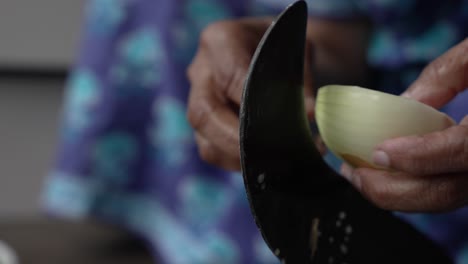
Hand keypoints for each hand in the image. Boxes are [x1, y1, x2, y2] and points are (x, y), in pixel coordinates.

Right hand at [187, 18, 314, 170]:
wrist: (270, 51)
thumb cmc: (283, 48)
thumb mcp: (298, 51)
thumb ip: (301, 80)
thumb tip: (309, 114)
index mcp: (221, 41)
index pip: (231, 77)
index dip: (253, 103)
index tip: (281, 123)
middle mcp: (201, 72)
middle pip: (204, 114)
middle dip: (238, 141)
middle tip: (274, 155)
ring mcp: (198, 101)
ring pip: (205, 140)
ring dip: (240, 158)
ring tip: (277, 163)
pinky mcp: (204, 126)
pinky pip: (213, 152)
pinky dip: (239, 163)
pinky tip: (268, 163)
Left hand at [341, 39, 467, 211]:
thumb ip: (444, 75)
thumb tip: (403, 102)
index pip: (463, 152)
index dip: (419, 157)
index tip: (379, 152)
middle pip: (447, 192)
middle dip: (391, 190)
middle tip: (353, 173)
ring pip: (445, 199)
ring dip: (396, 195)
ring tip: (358, 176)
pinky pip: (447, 190)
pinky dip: (412, 188)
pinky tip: (385, 174)